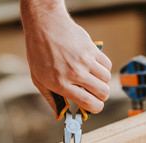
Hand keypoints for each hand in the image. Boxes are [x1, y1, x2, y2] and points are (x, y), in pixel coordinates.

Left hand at [21, 0, 111, 114]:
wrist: (44, 25)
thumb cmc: (39, 53)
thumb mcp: (38, 79)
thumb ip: (51, 98)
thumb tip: (59, 115)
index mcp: (61, 83)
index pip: (88, 102)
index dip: (96, 108)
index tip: (95, 107)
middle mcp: (75, 73)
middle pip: (102, 92)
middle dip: (102, 98)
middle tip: (96, 95)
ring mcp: (84, 60)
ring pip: (107, 79)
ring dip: (103, 83)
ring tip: (94, 80)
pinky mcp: (91, 49)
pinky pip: (107, 64)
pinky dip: (104, 69)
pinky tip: (95, 68)